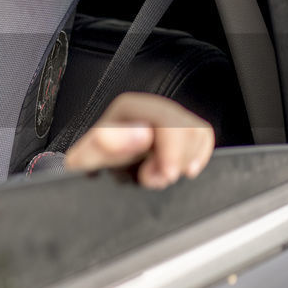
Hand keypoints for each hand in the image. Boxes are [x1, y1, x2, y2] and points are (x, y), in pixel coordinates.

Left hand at [64, 92, 214, 188]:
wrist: (89, 175)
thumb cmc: (86, 168)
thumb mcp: (85, 161)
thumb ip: (105, 144)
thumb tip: (143, 132)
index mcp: (130, 108)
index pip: (170, 121)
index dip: (174, 150)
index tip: (166, 175)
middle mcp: (150, 108)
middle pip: (189, 129)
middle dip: (177, 160)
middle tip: (152, 179)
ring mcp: (164, 119)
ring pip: (199, 134)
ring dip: (185, 161)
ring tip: (158, 175)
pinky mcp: (175, 133)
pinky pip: (202, 138)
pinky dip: (196, 157)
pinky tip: (176, 170)